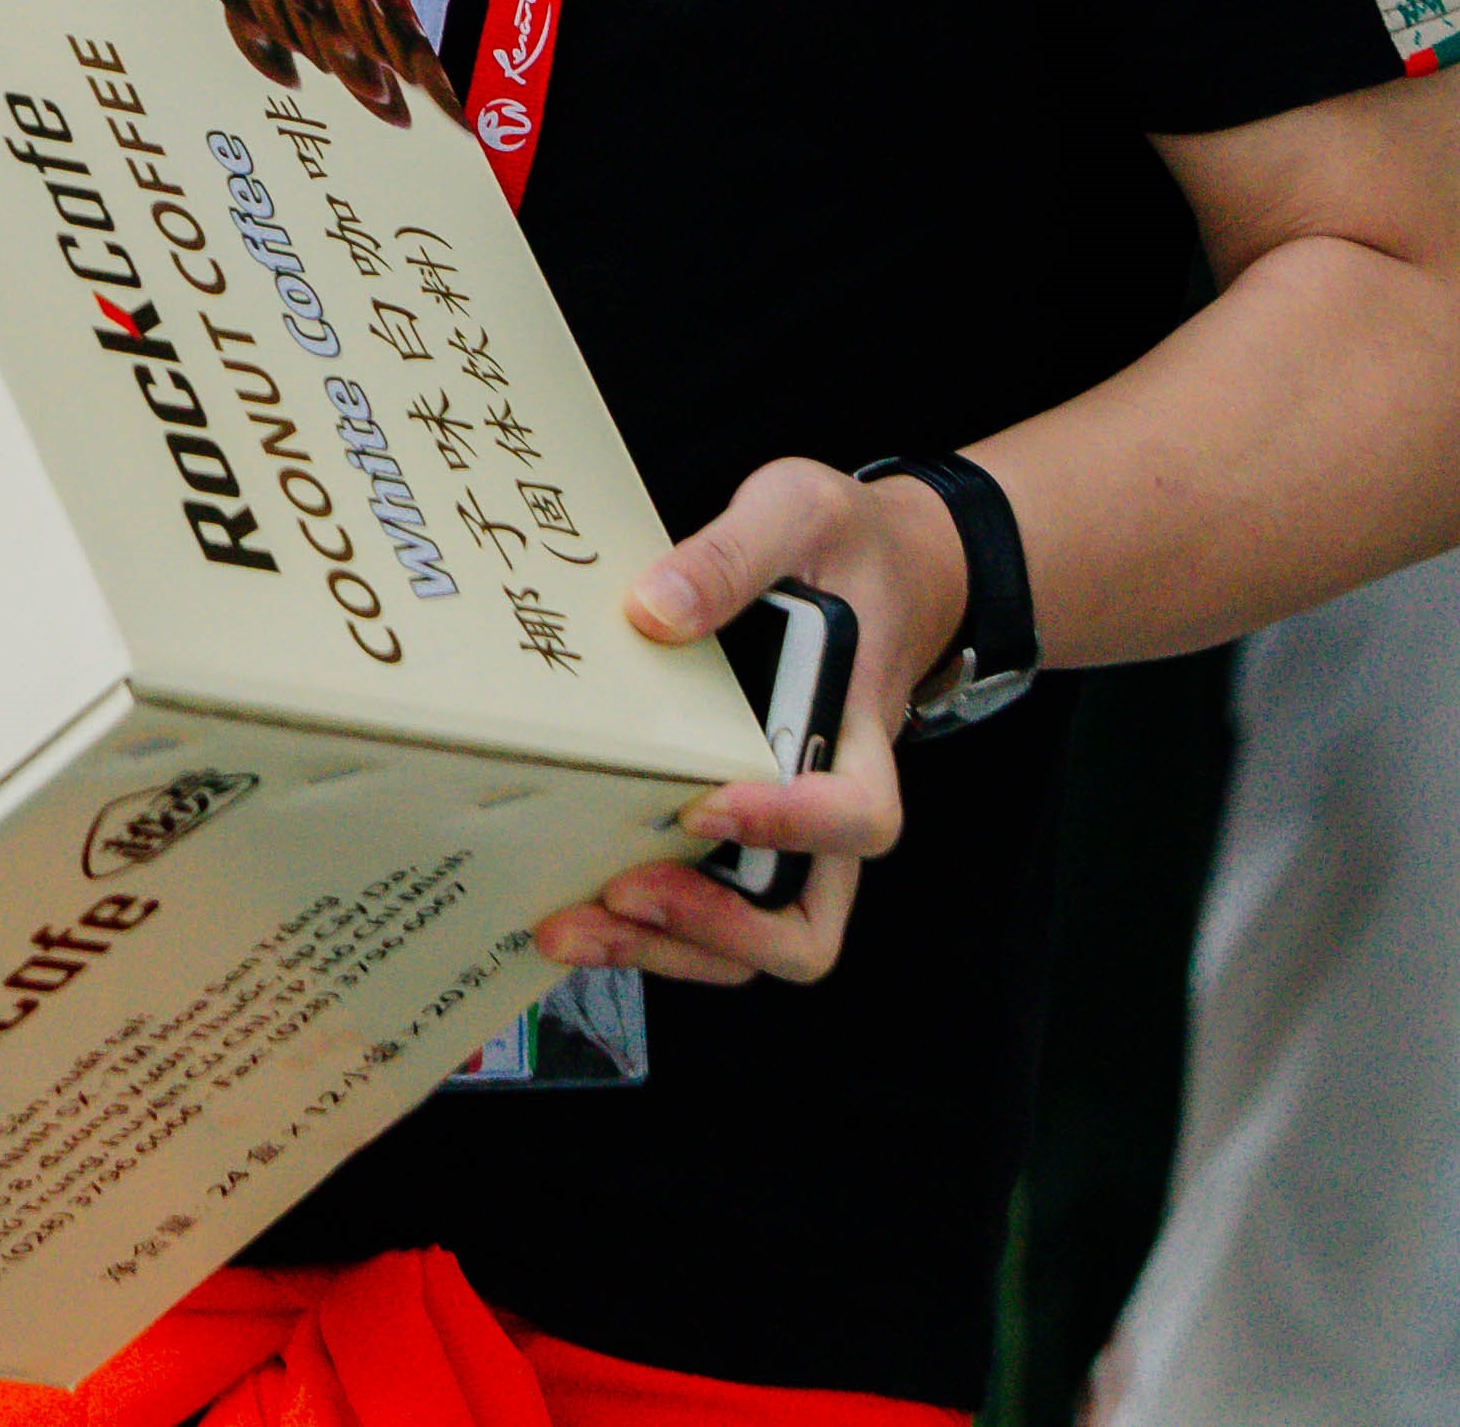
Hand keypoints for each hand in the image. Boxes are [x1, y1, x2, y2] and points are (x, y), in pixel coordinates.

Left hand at [531, 456, 971, 990]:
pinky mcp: (740, 830)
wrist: (887, 565)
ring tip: (573, 928)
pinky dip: (649, 929)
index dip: (789, 827)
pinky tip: (574, 908)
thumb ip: (732, 554)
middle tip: (625, 896)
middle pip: (807, 924)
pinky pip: (710, 911)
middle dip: (716, 931)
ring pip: (755, 940)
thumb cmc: (848, 545)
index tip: (706, 806)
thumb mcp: (797, 511)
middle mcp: (831, 802)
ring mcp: (788, 830)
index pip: (858, 815)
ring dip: (668, 948)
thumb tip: (654, 611)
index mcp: (861, 732)